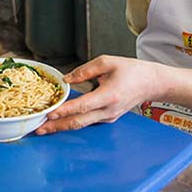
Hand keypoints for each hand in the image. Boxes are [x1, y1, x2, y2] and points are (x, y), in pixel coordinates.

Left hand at [36, 55, 163, 134]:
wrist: (151, 83)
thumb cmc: (132, 71)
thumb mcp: (107, 62)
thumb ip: (84, 70)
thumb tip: (66, 78)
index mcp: (109, 95)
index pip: (83, 105)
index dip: (65, 110)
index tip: (50, 113)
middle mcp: (108, 110)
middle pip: (79, 122)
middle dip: (57, 126)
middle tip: (39, 129)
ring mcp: (109, 117)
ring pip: (82, 124)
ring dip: (63, 126)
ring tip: (45, 127)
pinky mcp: (108, 118)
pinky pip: (88, 121)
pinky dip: (73, 121)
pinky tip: (60, 120)